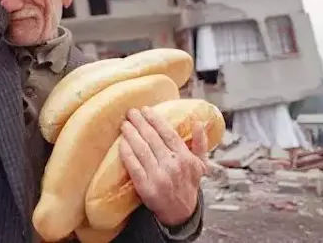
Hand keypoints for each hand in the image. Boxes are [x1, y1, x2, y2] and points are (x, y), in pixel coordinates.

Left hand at [119, 106, 207, 226]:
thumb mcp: (201, 164)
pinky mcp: (146, 188)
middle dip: (140, 123)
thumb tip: (198, 122)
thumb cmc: (188, 185)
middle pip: (152, 138)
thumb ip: (200, 143)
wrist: (181, 213)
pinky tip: (121, 143)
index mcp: (185, 158)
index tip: (145, 109)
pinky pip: (134, 166)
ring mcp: (159, 177)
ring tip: (125, 124)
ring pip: (142, 150)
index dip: (155, 120)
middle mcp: (172, 165)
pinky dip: (127, 153)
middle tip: (131, 112)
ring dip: (131, 134)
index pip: (168, 133)